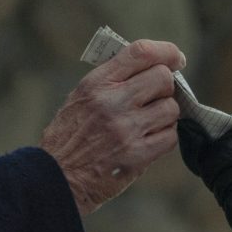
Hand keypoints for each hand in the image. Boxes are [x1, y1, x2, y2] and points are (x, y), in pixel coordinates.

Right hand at [41, 40, 186, 214]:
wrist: (56, 179)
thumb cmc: (68, 137)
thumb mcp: (80, 98)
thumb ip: (111, 80)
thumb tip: (152, 66)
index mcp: (96, 84)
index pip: (140, 52)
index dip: (166, 51)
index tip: (175, 58)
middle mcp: (112, 102)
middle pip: (163, 78)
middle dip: (165, 87)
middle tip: (156, 98)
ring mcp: (126, 129)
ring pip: (171, 108)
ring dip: (165, 115)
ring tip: (148, 123)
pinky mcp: (138, 155)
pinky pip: (170, 136)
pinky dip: (164, 137)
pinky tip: (148, 140)